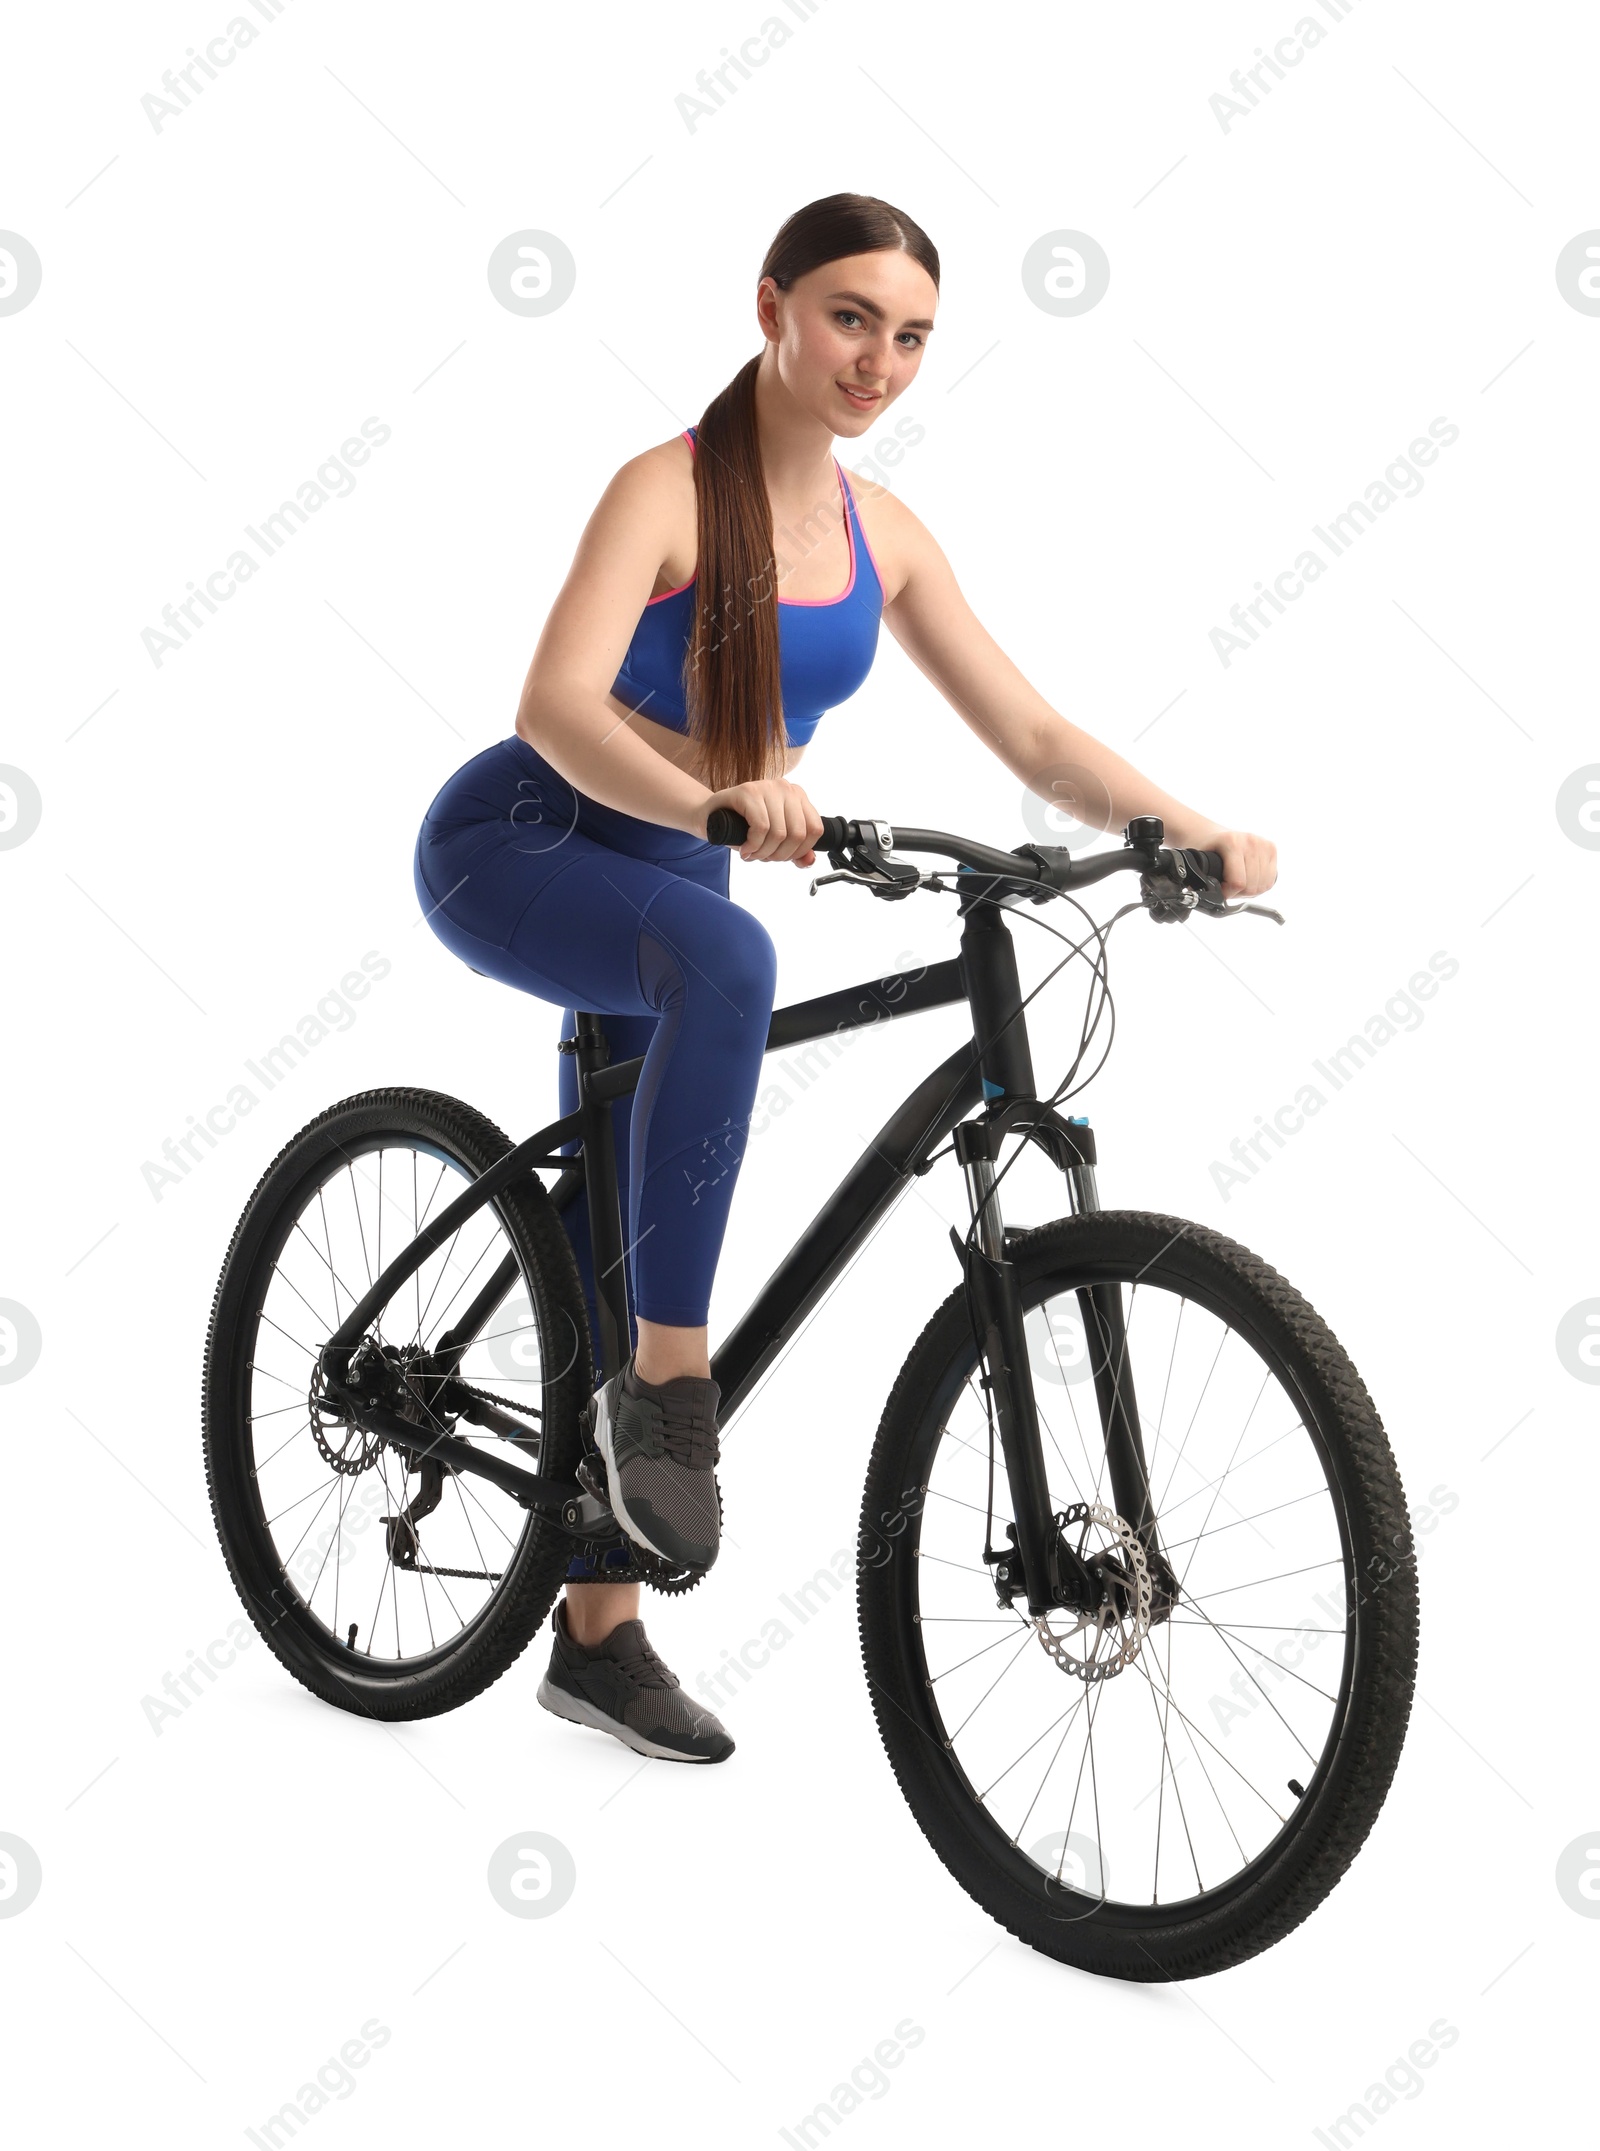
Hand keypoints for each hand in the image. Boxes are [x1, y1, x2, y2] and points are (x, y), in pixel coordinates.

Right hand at [702, 777, 823, 865]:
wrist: (709, 817)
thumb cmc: (742, 826)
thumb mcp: (773, 841)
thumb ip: (795, 851)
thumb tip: (809, 860)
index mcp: (797, 796)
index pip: (815, 828)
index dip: (800, 851)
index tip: (782, 856)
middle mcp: (785, 788)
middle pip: (798, 833)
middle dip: (780, 855)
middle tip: (764, 857)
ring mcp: (766, 787)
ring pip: (780, 833)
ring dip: (764, 853)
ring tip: (752, 853)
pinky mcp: (748, 791)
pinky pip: (761, 827)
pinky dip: (754, 845)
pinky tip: (745, 848)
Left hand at [1202, 829, 1276, 897]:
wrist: (1213, 834)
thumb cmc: (1206, 849)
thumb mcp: (1199, 862)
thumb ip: (1204, 879)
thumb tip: (1210, 898)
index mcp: (1231, 842)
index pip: (1238, 882)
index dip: (1228, 893)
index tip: (1220, 891)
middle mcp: (1250, 841)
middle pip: (1252, 886)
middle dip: (1238, 893)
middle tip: (1228, 887)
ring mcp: (1263, 843)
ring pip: (1263, 885)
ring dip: (1250, 891)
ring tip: (1238, 883)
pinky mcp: (1271, 848)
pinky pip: (1270, 879)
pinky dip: (1260, 886)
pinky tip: (1249, 880)